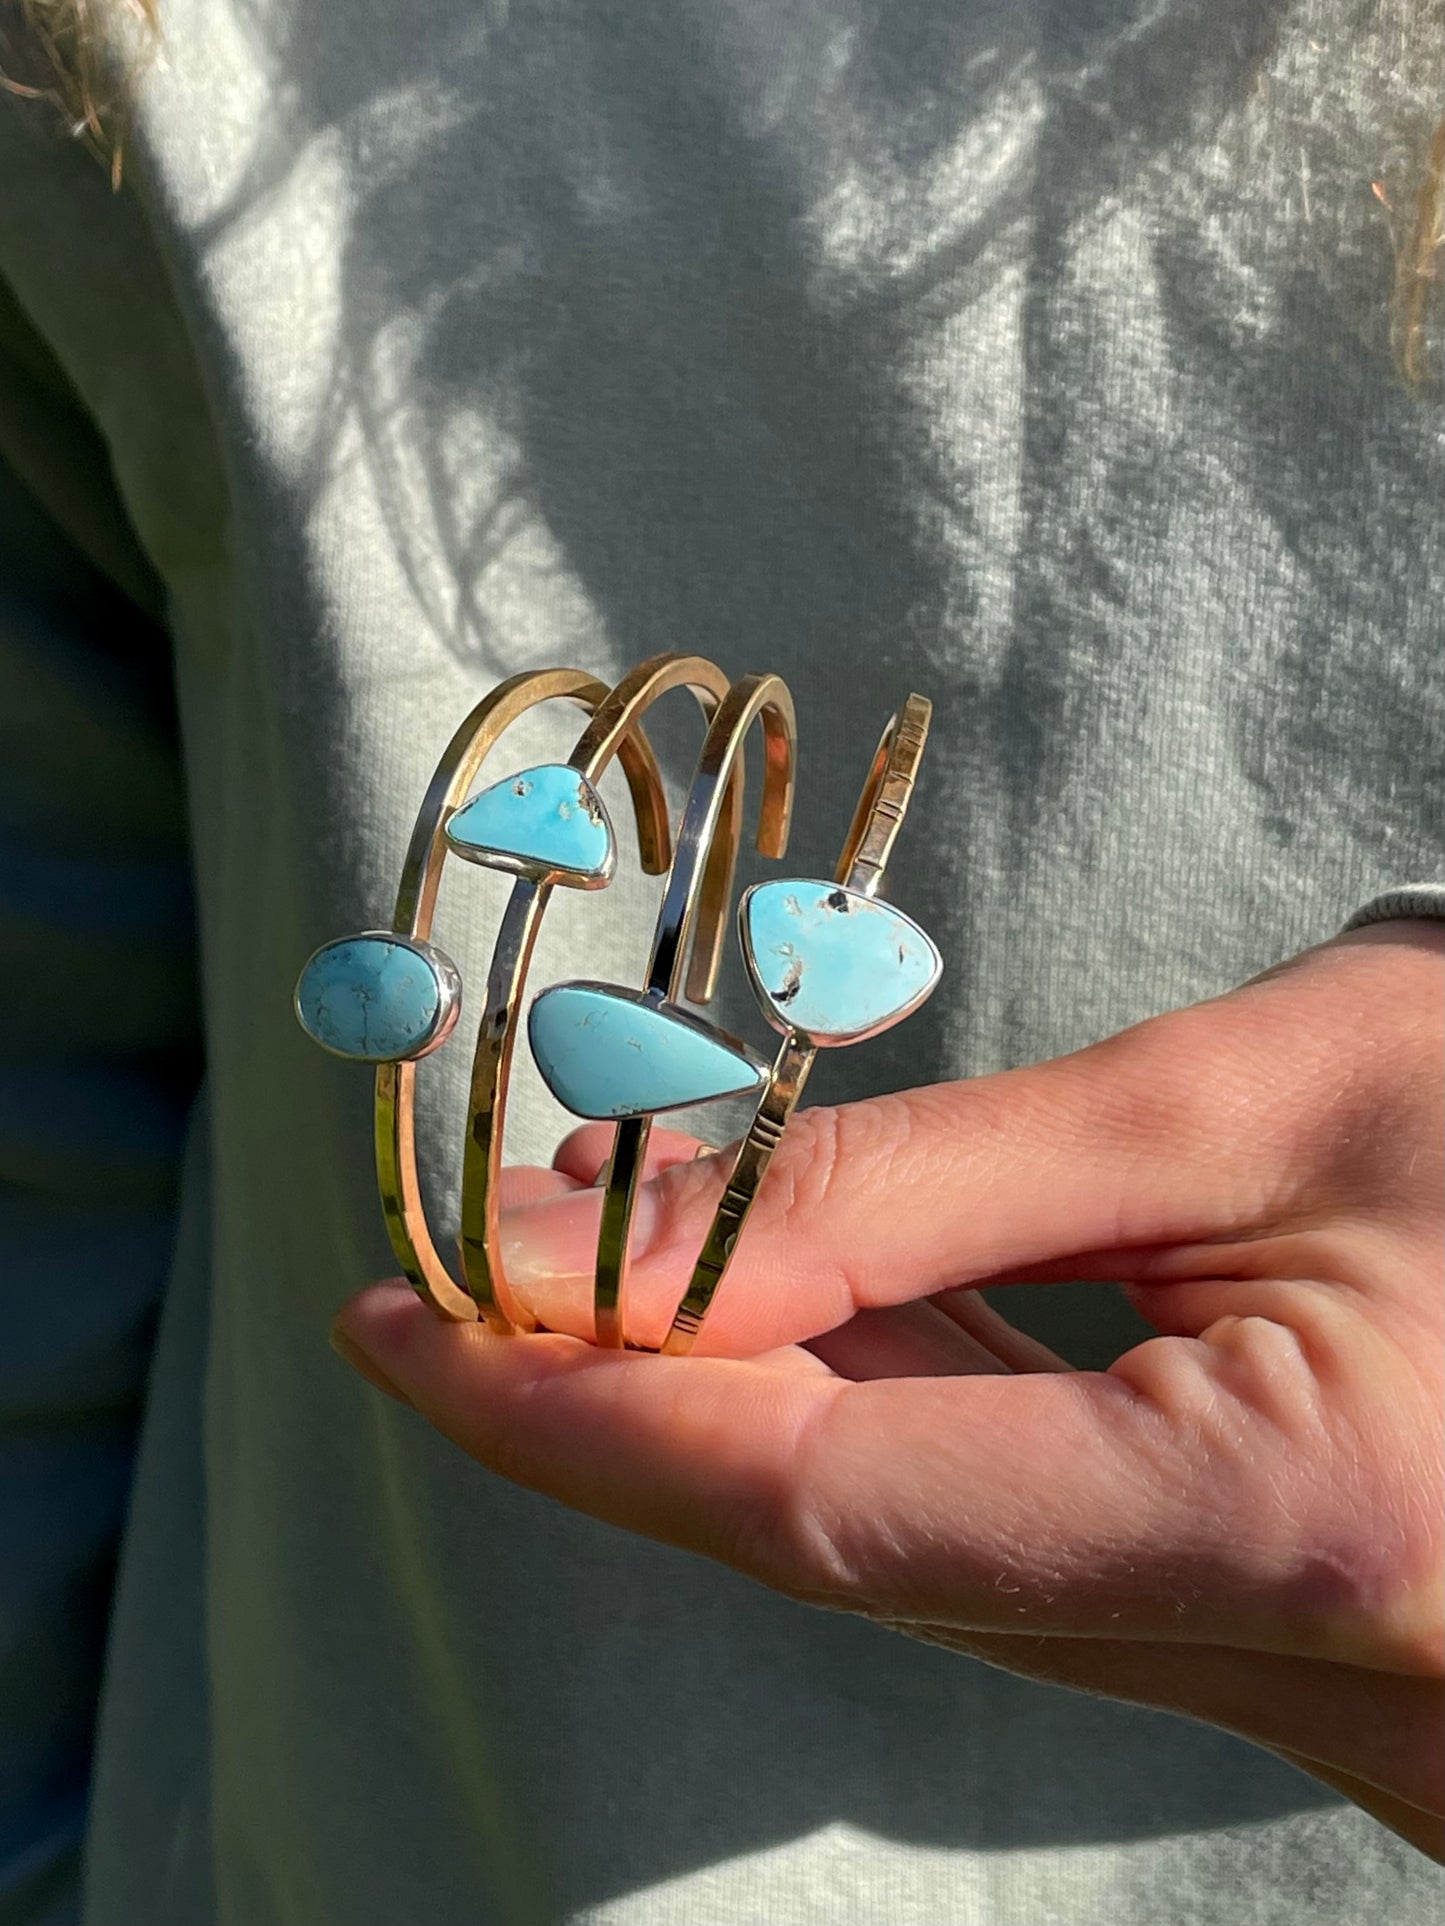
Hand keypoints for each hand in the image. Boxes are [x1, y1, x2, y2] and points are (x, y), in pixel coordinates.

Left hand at [334, 921, 1444, 1857]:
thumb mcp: (1250, 1099)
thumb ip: (935, 1192)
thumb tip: (633, 1224)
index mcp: (1303, 1532)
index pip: (830, 1504)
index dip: (590, 1412)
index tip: (409, 1322)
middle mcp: (1320, 1688)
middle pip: (870, 1554)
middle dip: (651, 1410)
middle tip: (486, 1277)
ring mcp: (1331, 1712)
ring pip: (952, 1571)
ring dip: (772, 1420)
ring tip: (624, 1270)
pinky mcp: (1322, 1670)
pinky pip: (1053, 1571)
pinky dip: (914, 1448)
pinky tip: (819, 1335)